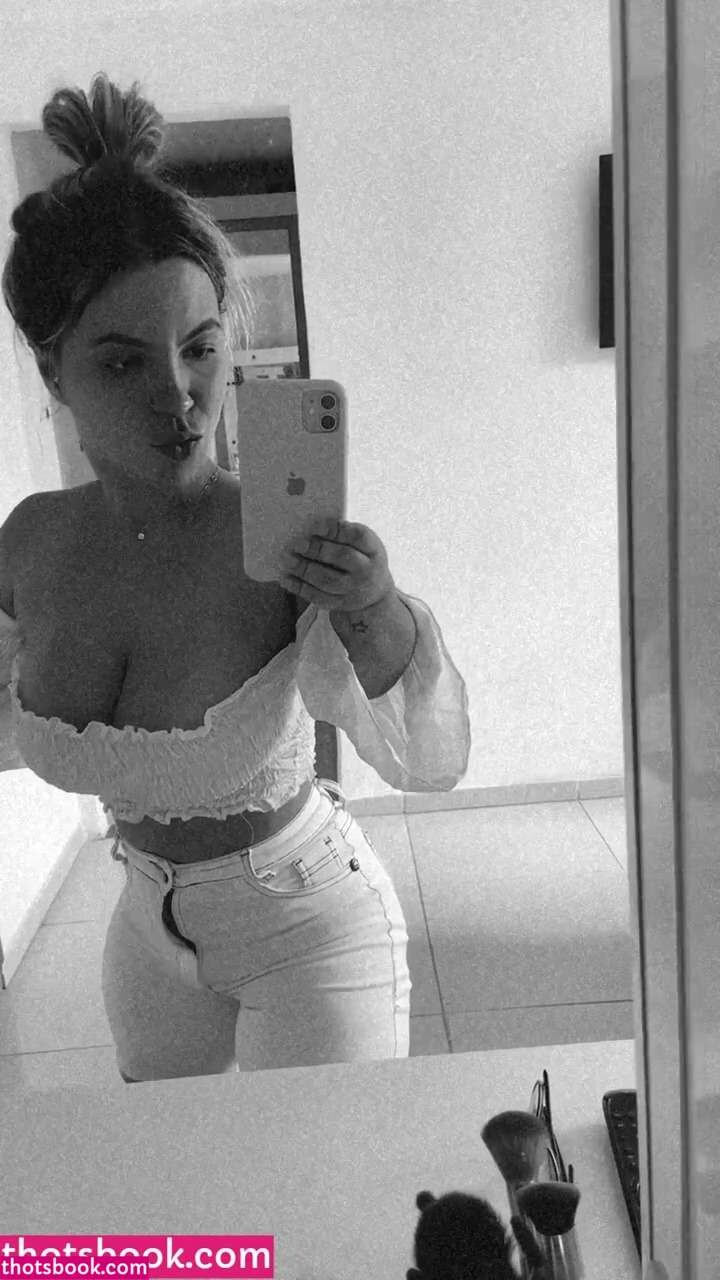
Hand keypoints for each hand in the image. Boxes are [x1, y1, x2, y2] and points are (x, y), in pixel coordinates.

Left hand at [278, 517, 394, 612]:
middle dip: (317, 549)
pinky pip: (318, 597)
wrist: (374, 592)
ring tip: (286, 559)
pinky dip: (299, 587)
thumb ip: (341, 536)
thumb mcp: (360, 545)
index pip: (357, 536)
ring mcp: (354, 590)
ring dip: (304, 569)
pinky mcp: (340, 604)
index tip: (314, 526)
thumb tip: (306, 530)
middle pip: (342, 557)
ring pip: (327, 580)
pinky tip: (285, 578)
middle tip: (296, 544)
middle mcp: (366, 570)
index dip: (335, 530)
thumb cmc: (360, 559)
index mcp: (372, 549)